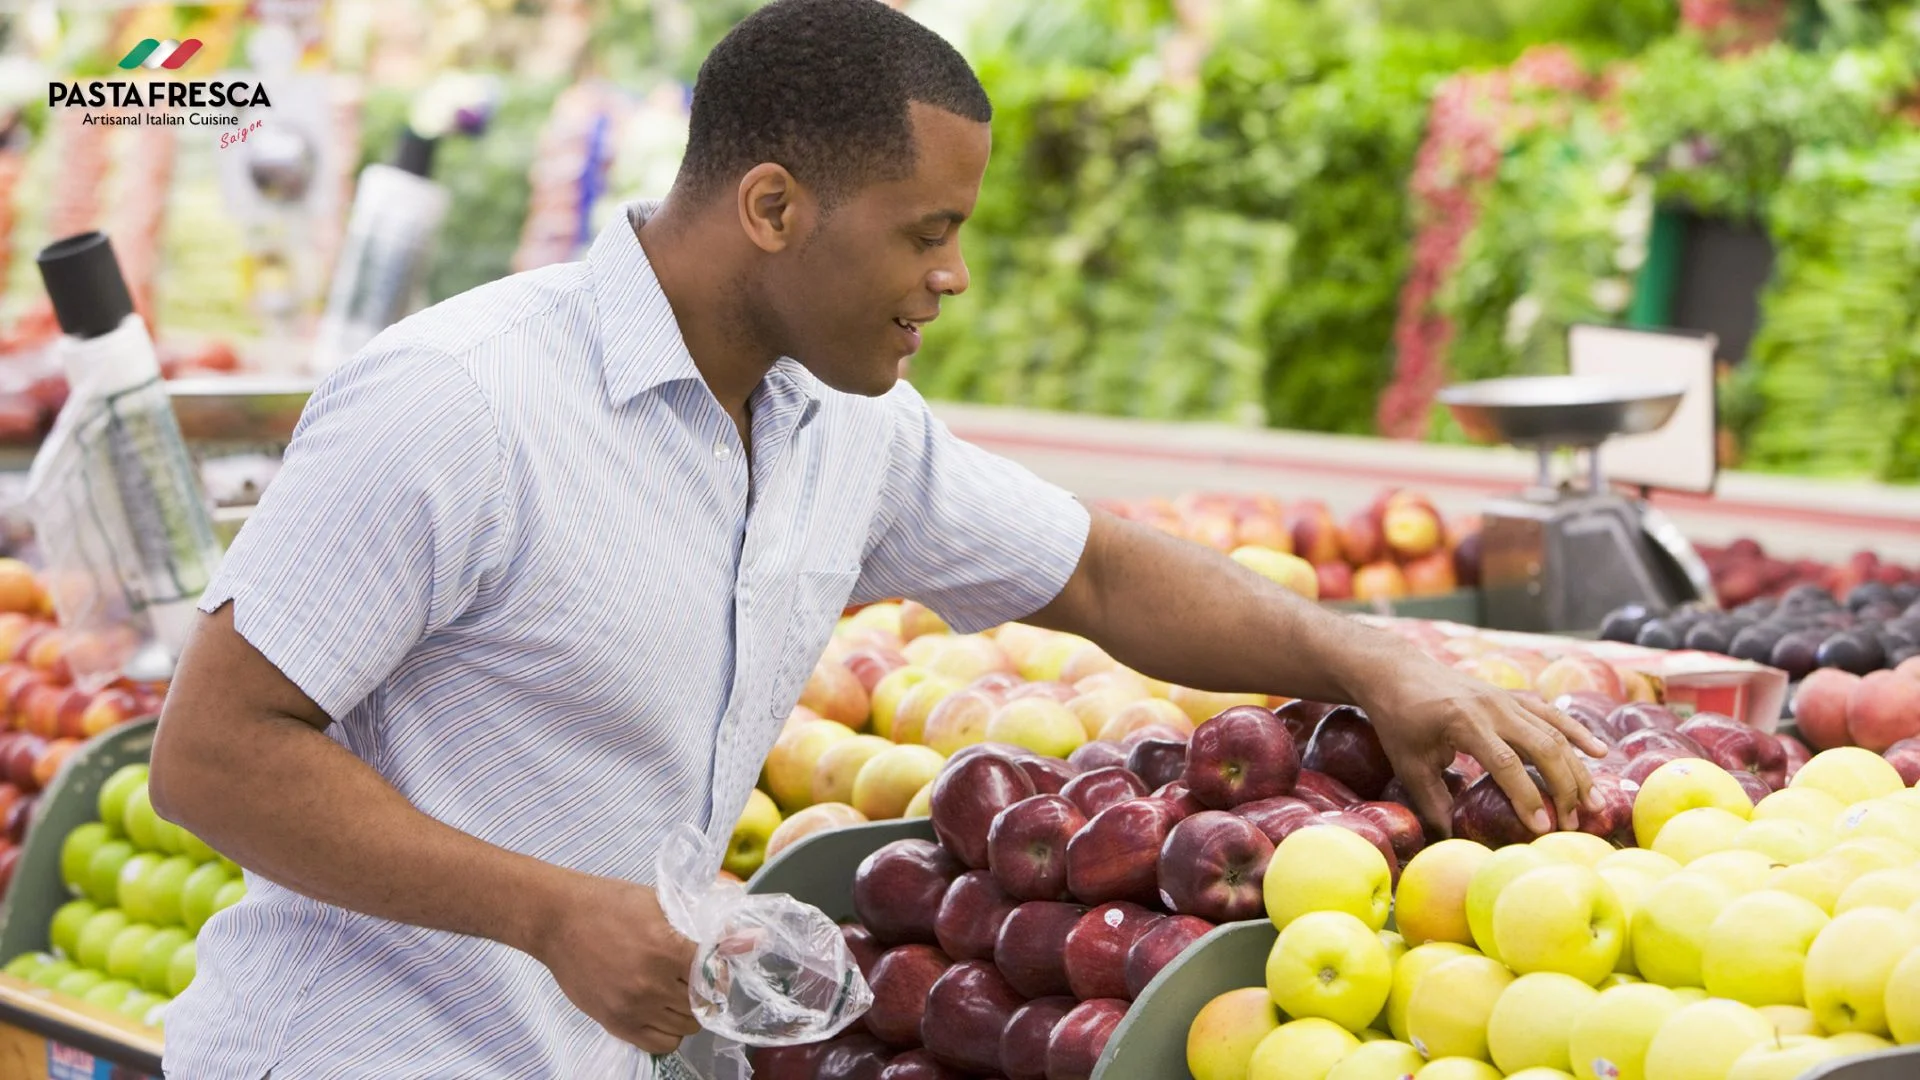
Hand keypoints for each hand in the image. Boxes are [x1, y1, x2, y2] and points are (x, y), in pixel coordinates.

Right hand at [527, 872, 701, 1054]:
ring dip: (688, 1010)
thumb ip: (698, 920)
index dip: (719, 968)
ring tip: (677, 992)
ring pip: (686, 1026)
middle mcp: (652, 983)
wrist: (558, 922)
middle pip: (703, 1002)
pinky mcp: (616, 1023)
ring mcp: (634, 1007)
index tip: (715, 963)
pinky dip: (670, 1031)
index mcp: (666, 948)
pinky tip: (662, 1011)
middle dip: (705, 990)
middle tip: (696, 977)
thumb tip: (741, 936)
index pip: (714, 973)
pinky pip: (662, 1044)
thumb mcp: (658, 901)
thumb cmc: (607, 904)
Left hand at [1358, 662, 1607, 838]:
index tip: (1542, 828)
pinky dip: (1576, 732)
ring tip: (1594, 803)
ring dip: (1577, 768)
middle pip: (1542, 747)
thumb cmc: (1400, 721)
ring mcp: (1506, 699)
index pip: (1505, 764)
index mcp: (1464, 722)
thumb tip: (1453, 840)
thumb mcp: (1409, 765)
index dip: (1526, 797)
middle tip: (1573, 824)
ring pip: (1553, 732)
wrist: (1397, 672)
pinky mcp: (1512, 697)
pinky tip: (1599, 753)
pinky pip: (1551, 714)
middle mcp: (1492, 708)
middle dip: (1563, 788)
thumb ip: (1433, 803)